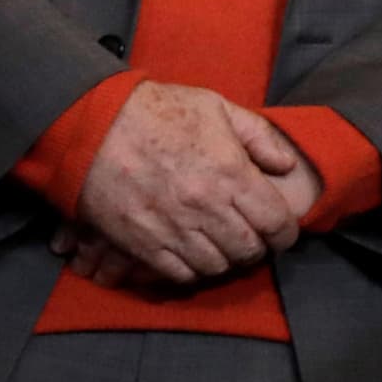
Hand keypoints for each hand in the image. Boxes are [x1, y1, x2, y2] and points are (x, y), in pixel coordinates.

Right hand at [74, 83, 304, 284]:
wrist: (94, 125)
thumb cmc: (158, 111)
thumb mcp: (216, 107)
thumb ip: (259, 136)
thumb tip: (286, 165)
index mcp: (231, 173)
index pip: (275, 222)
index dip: (285, 232)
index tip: (282, 230)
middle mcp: (206, 207)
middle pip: (248, 250)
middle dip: (257, 247)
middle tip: (252, 237)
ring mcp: (173, 229)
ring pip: (216, 266)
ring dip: (225, 259)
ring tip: (222, 244)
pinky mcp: (143, 244)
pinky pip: (179, 274)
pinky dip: (192, 269)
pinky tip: (193, 252)